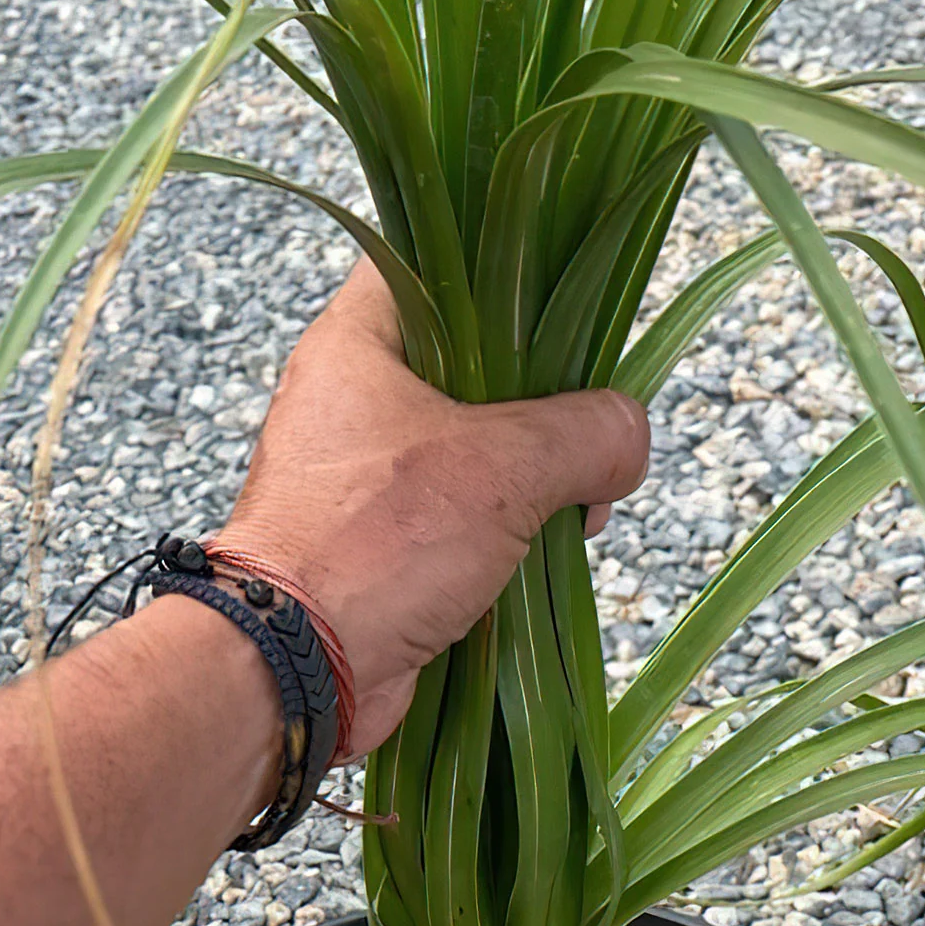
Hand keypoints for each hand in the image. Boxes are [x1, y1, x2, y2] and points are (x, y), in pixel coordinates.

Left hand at [216, 260, 650, 755]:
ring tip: (577, 502)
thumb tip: (628, 441)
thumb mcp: (505, 467)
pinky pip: (459, 517)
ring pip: (474, 447)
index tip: (571, 295)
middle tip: (587, 426)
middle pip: (474, 360)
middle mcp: (352, 399)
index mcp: (358, 342)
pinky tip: (547, 551)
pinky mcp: (379, 545)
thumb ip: (587, 433)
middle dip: (544, 399)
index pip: (434, 256)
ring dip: (533, 477)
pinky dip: (505, 533)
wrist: (296, 670)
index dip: (507, 262)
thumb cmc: (375, 545)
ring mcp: (363, 476)